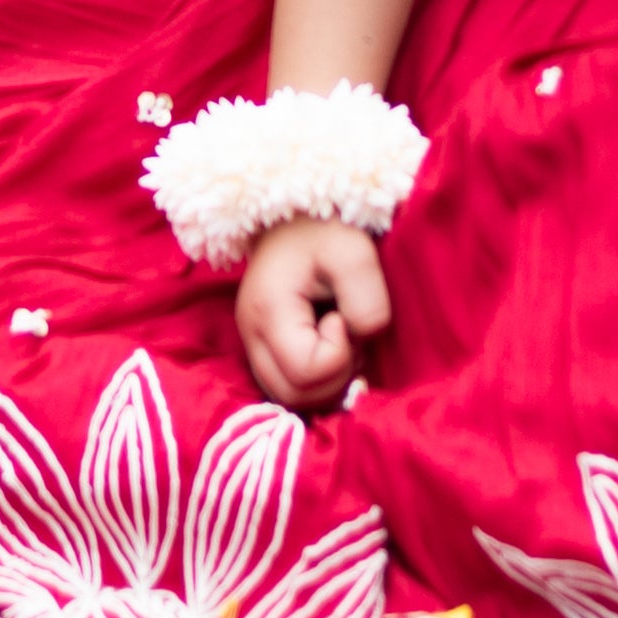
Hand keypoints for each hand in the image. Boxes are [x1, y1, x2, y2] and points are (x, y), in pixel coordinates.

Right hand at [233, 217, 388, 410]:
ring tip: (340, 342)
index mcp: (268, 310)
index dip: (339, 353)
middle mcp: (250, 335)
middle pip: (293, 396)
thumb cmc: (324, 230)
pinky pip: (288, 388)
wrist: (293, 218)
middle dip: (334, 376)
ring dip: (326, 382)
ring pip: (289, 398)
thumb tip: (361, 338)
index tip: (343, 317)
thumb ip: (367, 300)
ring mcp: (252, 345)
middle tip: (347, 336)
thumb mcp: (355, 252)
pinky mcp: (262, 349)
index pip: (305, 371)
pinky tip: (330, 351)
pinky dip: (316, 382)